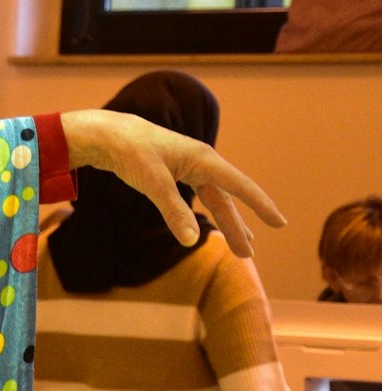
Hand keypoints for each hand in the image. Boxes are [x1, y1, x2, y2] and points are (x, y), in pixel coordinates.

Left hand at [61, 108, 284, 257]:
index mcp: (204, 160)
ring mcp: (190, 168)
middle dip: (238, 227)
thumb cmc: (131, 153)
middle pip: (226, 200)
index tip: (280, 224)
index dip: (261, 206)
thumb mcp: (152, 183)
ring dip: (226, 223)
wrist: (109, 135)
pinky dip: (209, 212)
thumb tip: (191, 241)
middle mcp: (202, 163)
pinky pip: (201, 196)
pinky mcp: (175, 173)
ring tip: (241, 245)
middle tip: (248, 255)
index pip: (241, 186)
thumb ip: (173, 211)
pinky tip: (213, 223)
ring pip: (215, 200)